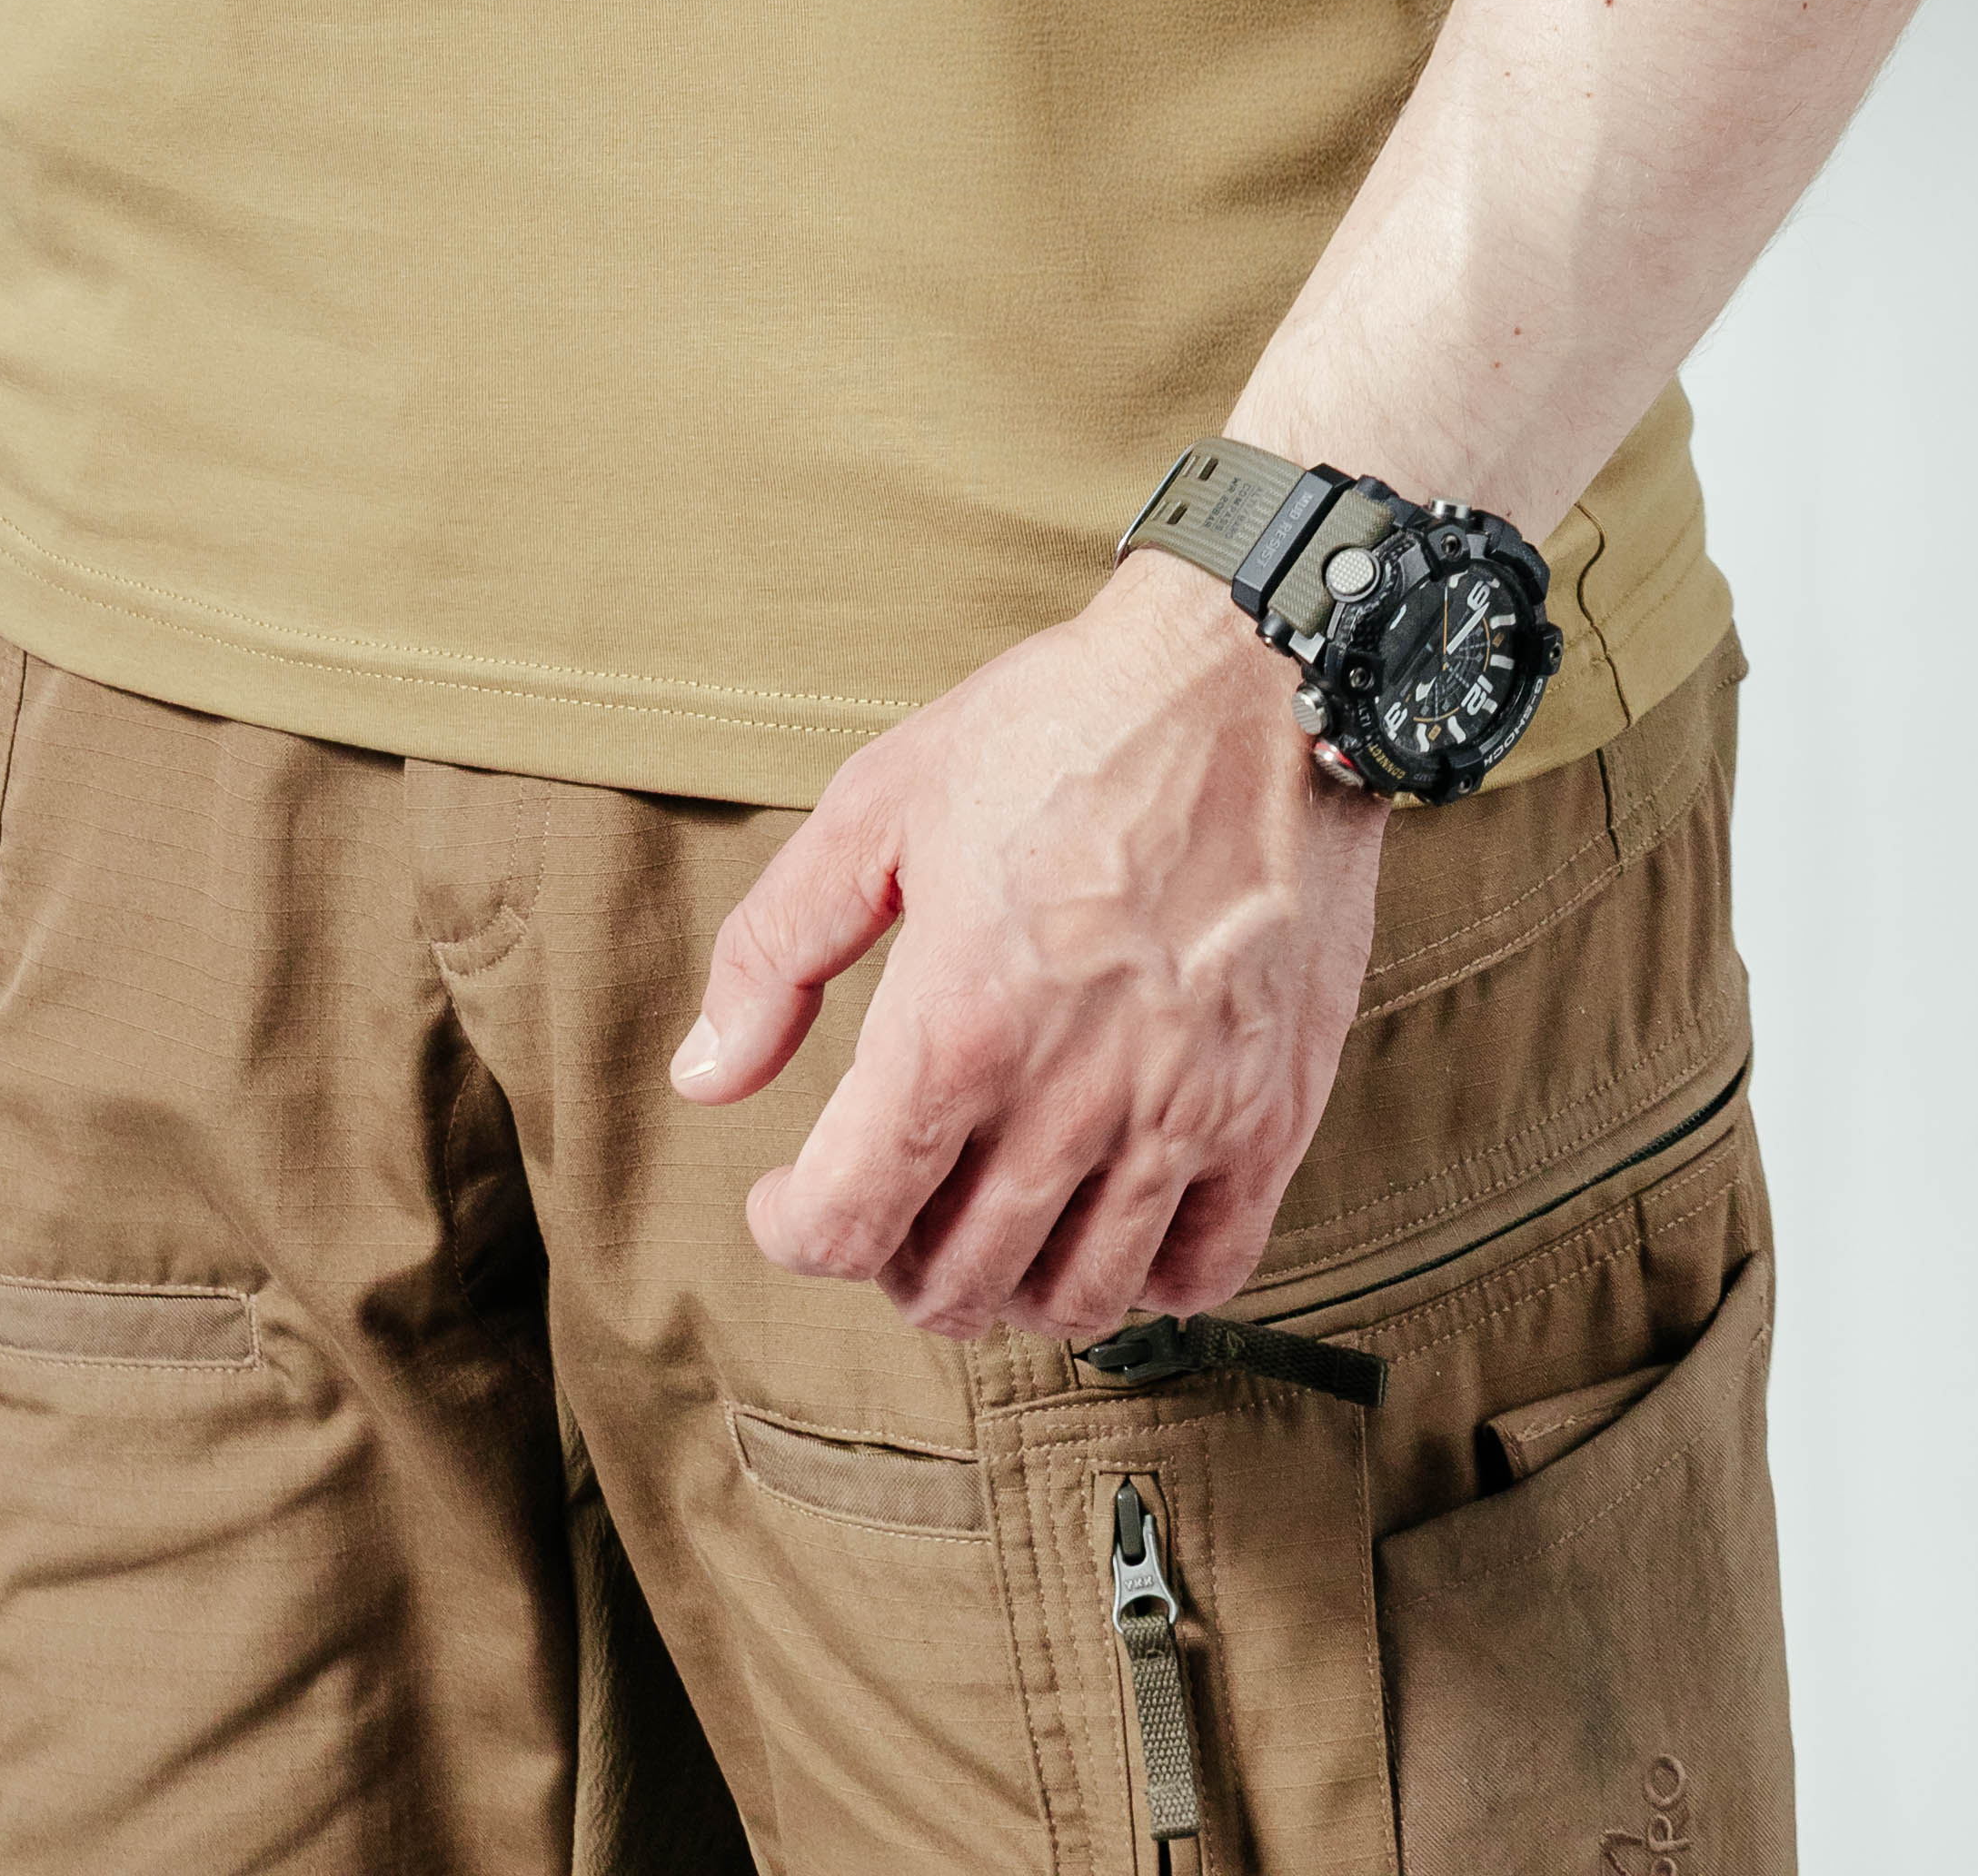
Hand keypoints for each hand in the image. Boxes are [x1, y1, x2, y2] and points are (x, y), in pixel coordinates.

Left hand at [670, 550, 1387, 1344]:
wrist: (1250, 679)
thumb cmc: (1060, 725)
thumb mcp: (879, 801)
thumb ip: (775, 949)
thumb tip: (705, 1077)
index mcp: (958, 1024)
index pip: (846, 1225)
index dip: (793, 1232)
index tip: (789, 1198)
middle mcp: (1070, 1097)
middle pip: (954, 1283)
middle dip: (894, 1264)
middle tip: (893, 1201)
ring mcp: (1182, 1114)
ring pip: (1075, 1298)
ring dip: (1011, 1287)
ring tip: (992, 1222)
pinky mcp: (1272, 1111)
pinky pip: (1208, 1269)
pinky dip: (1146, 1279)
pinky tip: (1113, 1223)